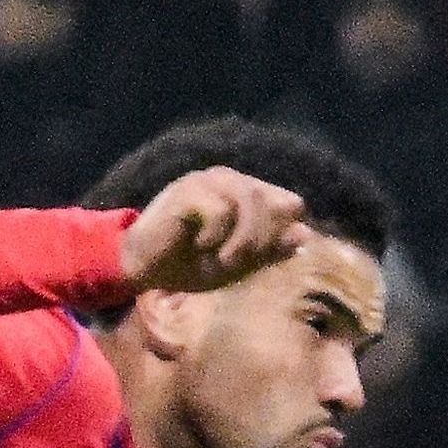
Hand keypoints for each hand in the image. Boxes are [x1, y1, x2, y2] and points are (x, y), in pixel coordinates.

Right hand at [118, 167, 315, 296]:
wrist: (143, 267)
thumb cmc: (186, 263)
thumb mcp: (236, 263)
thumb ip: (268, 249)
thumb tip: (305, 234)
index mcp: (247, 193)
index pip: (289, 202)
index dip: (281, 232)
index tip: (259, 258)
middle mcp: (232, 180)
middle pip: (273, 202)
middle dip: (258, 242)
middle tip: (233, 263)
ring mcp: (209, 180)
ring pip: (250, 202)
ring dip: (239, 241)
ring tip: (218, 259)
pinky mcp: (189, 188)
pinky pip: (222, 209)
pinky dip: (214, 235)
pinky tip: (198, 244)